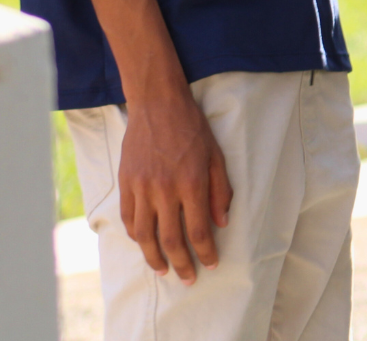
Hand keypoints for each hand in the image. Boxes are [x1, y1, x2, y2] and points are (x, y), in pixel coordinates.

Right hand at [118, 86, 230, 281]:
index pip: (199, 229)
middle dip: (181, 263)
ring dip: (153, 257)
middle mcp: (164, 190)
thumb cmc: (193, 129)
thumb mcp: (216, 156)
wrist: (157, 105)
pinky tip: (145, 243)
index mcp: (192, 183)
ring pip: (144, 235)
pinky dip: (136, 236)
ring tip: (163, 269)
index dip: (205, 252)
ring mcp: (141, 188)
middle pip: (170, 239)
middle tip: (187, 279)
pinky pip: (128, 219)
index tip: (211, 264)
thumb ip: (220, 191)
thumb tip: (222, 223)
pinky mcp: (126, 184)